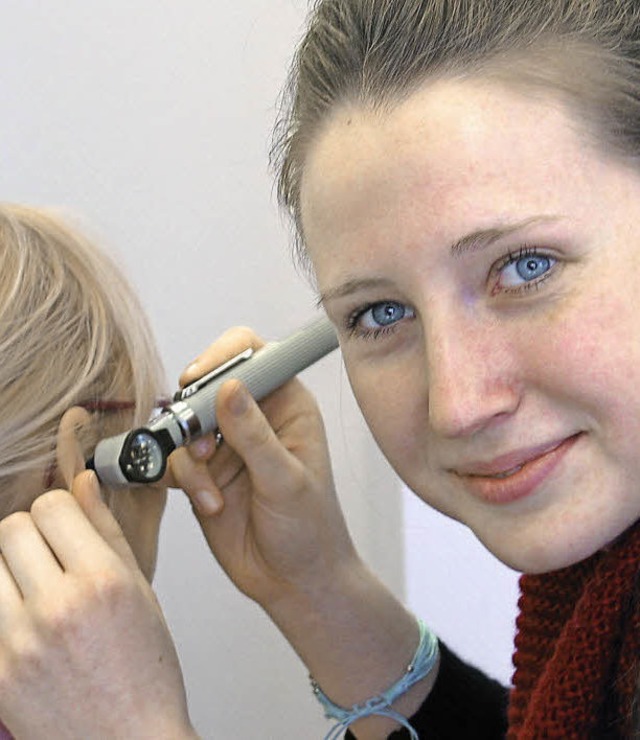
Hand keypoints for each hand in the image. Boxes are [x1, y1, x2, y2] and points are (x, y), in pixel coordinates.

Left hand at [0, 472, 195, 739]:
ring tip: (34, 590)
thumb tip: (82, 483)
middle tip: (49, 555)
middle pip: (12, 529)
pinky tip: (28, 622)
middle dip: (30, 533)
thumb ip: (107, 531)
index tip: (66, 524)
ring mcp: (19, 642)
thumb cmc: (145, 672)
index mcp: (103, 581)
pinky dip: (4, 606)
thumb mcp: (140, 590)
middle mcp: (58, 607)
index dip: (59, 509)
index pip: (52, 506)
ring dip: (9, 569)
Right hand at [169, 328, 436, 739]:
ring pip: (185, 425)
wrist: (293, 580)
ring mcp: (226, 444)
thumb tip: (228, 387)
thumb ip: (254, 435)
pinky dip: (185, 481)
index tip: (198, 377)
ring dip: (189, 456)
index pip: (253, 355)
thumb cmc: (310, 528)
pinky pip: (176, 461)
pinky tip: (210, 504)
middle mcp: (254, 417)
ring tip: (209, 489)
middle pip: (207, 385)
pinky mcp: (203, 472)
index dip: (222, 356)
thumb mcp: (286, 480)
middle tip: (199, 443)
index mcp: (287, 404)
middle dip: (195, 414)